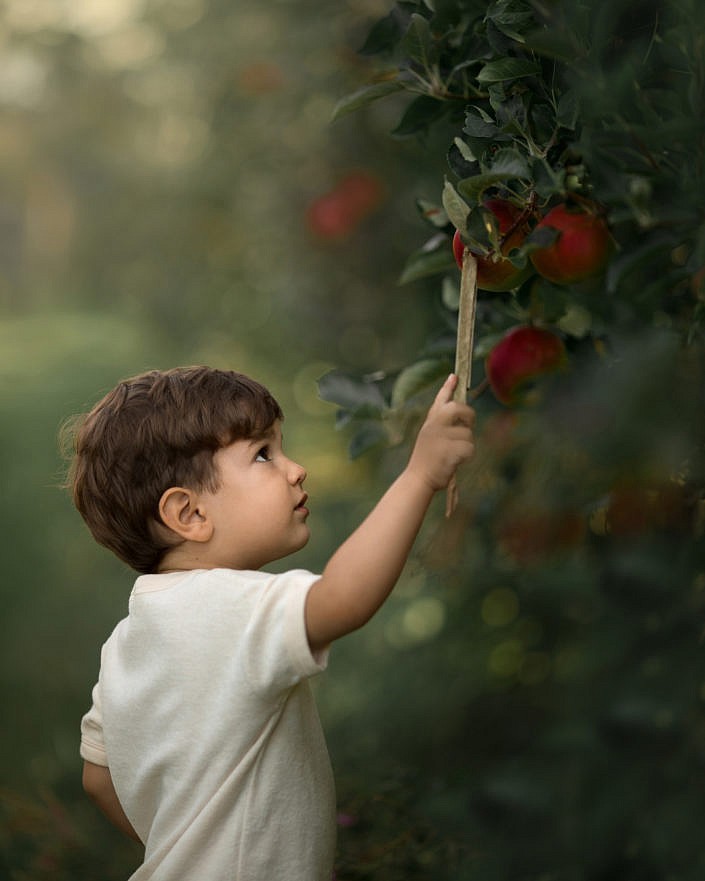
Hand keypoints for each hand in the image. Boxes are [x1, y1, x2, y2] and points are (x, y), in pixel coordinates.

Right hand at [406, 374, 474, 491]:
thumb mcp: (429, 438)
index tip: (454, 376)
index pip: (441, 400)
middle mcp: (434, 425)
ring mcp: (441, 437)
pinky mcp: (449, 450)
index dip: (448, 387)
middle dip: (469, 416)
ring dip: (466, 444)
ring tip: (453, 454)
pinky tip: (456, 461)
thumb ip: (441, 426)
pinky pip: (469, 447)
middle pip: (459, 408)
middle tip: (467, 426)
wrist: (418, 478)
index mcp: (430, 422)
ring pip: (468, 433)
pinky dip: (467, 456)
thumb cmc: (427, 460)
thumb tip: (461, 417)